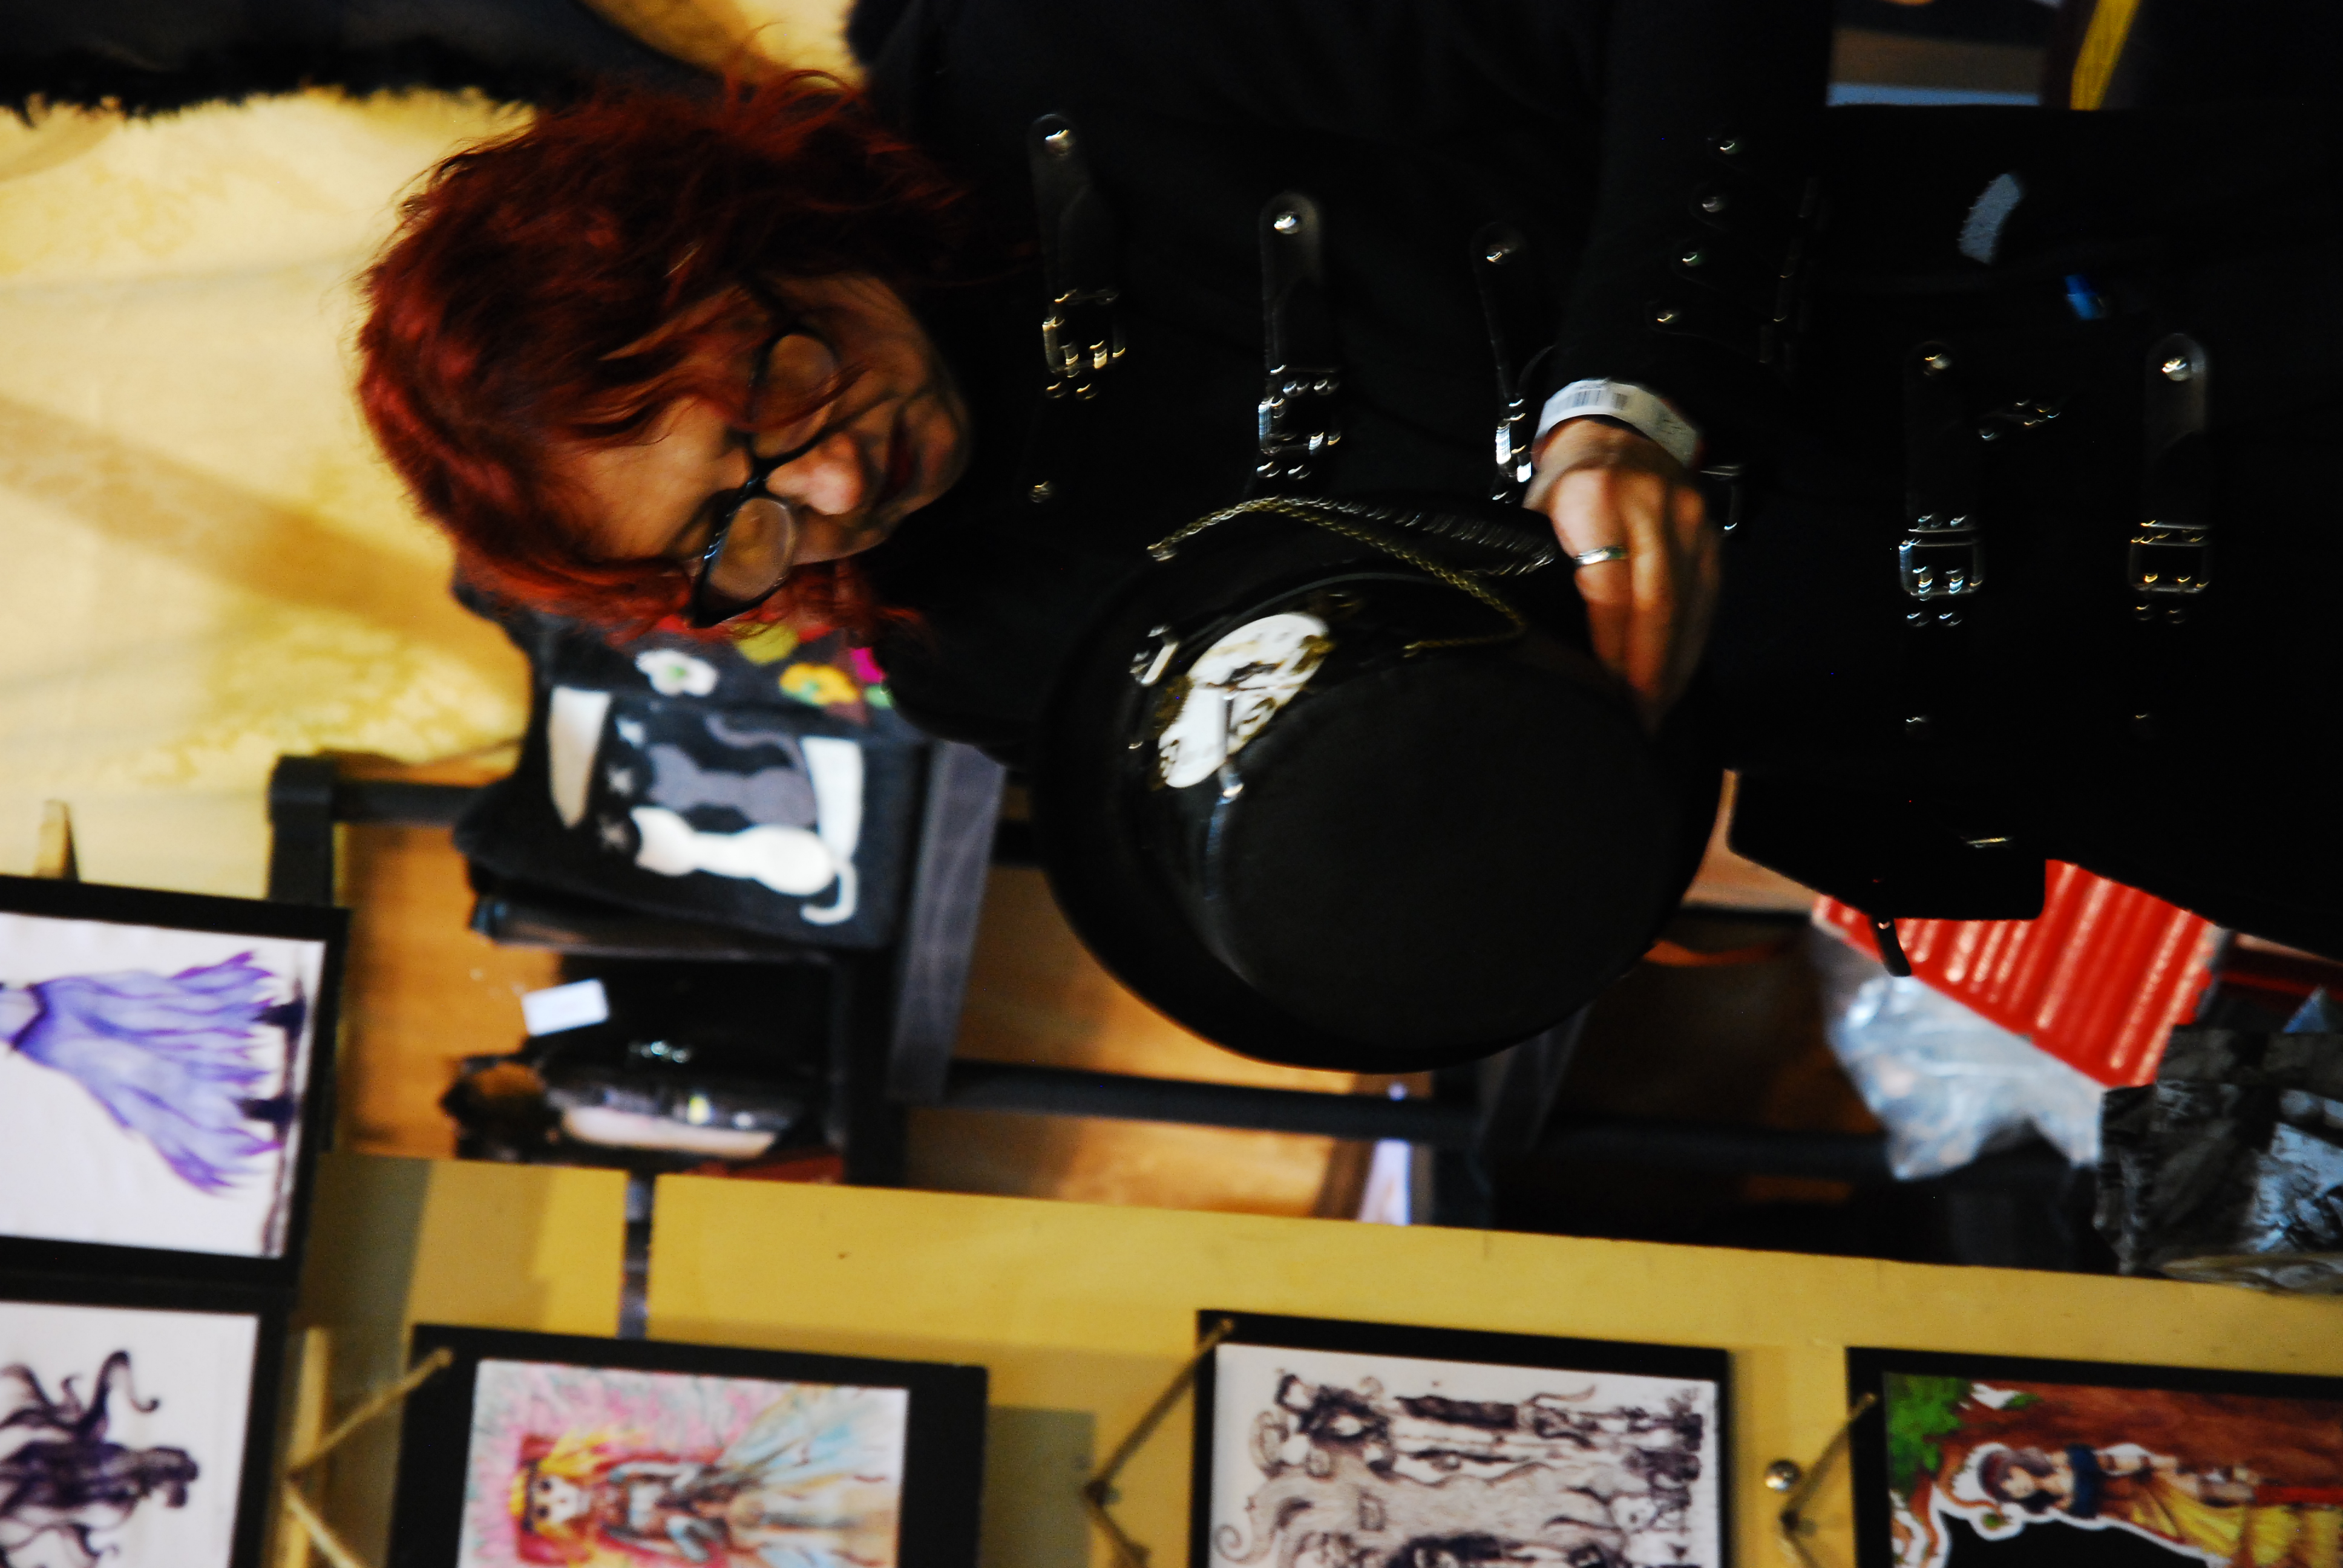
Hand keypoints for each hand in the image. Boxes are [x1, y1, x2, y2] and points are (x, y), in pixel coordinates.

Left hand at [1522, 418, 1720, 726]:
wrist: (1619, 432)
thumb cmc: (1565, 487)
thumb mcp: (1534, 515)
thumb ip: (1537, 569)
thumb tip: (1539, 647)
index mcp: (1594, 499)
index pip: (1609, 590)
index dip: (1610, 649)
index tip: (1604, 694)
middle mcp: (1650, 506)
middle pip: (1657, 604)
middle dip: (1649, 672)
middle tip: (1638, 721)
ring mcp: (1690, 520)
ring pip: (1688, 607)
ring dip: (1674, 667)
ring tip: (1656, 714)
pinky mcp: (1712, 537)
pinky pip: (1708, 601)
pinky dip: (1693, 644)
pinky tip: (1677, 679)